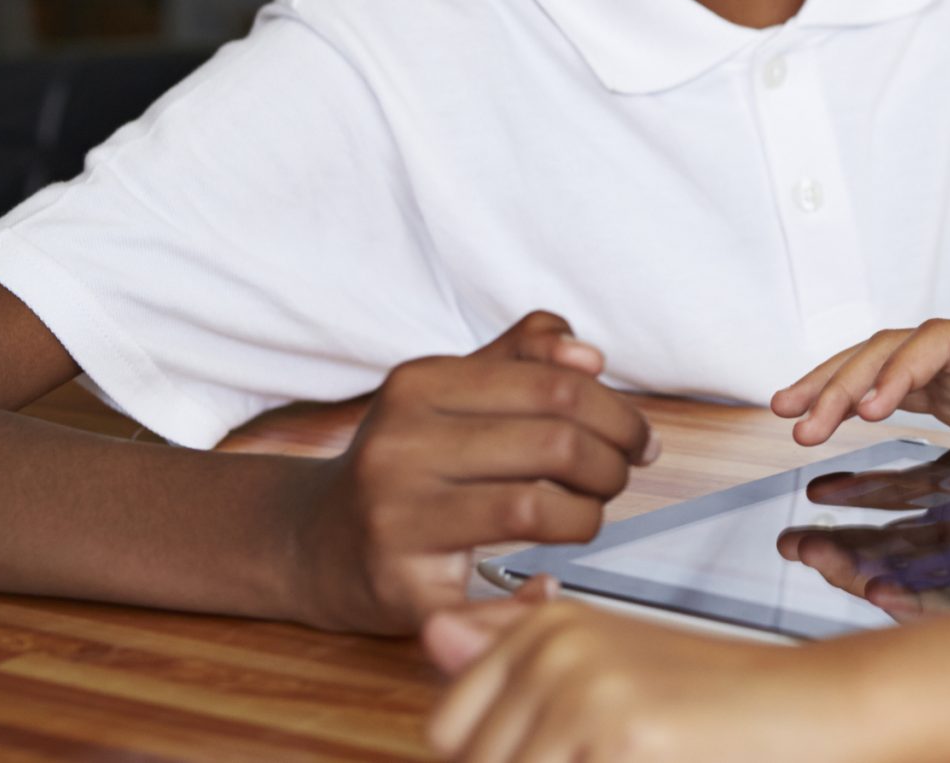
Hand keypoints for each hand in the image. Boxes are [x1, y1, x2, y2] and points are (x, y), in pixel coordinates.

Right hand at [290, 311, 655, 632]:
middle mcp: (400, 445)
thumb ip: (523, 355)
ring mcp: (394, 517)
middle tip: (617, 478)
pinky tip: (543, 583)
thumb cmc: (405, 459)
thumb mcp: (449, 389)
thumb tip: (590, 357)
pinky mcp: (396, 586)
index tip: (638, 439)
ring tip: (586, 516)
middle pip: (556, 443)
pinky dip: (532, 594)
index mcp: (419, 384)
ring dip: (588, 515)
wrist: (311, 541)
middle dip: (611, 464)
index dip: (619, 414)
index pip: (558, 385)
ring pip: (534, 507)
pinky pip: (487, 593)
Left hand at [425, 590, 845, 762]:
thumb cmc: (714, 701)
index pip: (449, 727)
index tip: (571, 743)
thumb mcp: (608, 665)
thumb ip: (512, 650)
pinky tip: (655, 759)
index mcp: (545, 626)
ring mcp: (581, 688)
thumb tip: (434, 629)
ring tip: (638, 753)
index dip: (500, 755)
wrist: (809, 709)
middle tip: (615, 749)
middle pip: (471, 760)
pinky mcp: (616, 736)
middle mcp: (552, 645)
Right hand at [770, 319, 949, 465]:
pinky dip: (854, 400)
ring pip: (885, 363)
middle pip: (898, 347)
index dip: (901, 369)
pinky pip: (894, 388)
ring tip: (787, 412)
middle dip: (846, 378)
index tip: (871, 410)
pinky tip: (819, 418)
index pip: (942, 342)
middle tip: (800, 420)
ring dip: (836, 384)